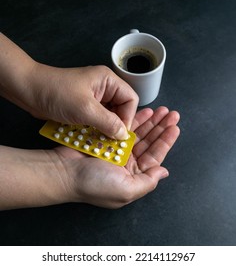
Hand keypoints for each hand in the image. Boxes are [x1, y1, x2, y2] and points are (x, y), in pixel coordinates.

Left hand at [29, 64, 137, 139]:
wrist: (28, 90)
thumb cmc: (56, 93)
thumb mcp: (85, 109)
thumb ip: (108, 123)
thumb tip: (123, 134)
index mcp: (108, 81)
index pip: (130, 99)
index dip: (128, 117)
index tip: (120, 133)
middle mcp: (104, 87)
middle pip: (121, 108)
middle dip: (117, 124)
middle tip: (111, 139)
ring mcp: (94, 97)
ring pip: (109, 115)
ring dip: (106, 128)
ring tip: (101, 139)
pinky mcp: (84, 106)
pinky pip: (97, 118)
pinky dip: (96, 128)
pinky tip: (92, 136)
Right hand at [54, 107, 179, 207]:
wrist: (64, 171)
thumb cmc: (93, 184)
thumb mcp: (126, 190)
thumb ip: (147, 182)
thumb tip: (163, 173)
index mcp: (133, 176)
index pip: (155, 156)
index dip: (166, 141)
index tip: (175, 127)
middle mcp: (127, 163)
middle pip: (149, 142)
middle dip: (161, 128)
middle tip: (172, 115)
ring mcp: (116, 150)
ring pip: (139, 133)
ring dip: (150, 122)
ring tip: (161, 111)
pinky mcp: (106, 139)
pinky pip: (124, 127)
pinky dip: (134, 119)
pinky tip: (144, 112)